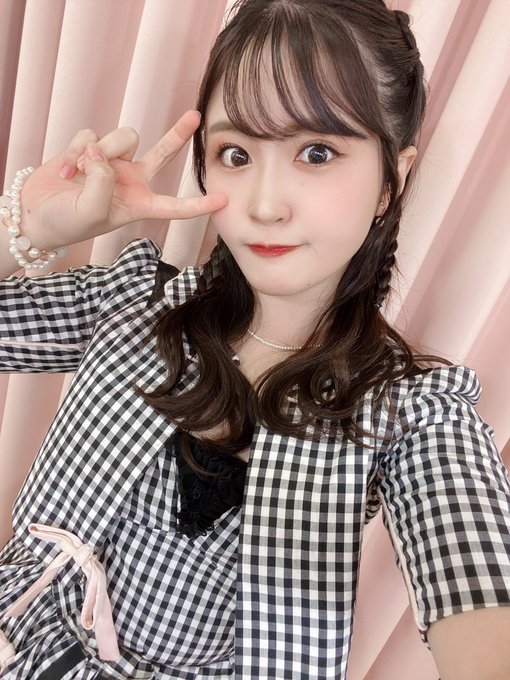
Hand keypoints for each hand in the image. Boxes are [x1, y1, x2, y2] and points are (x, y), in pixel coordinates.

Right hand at [20, 111, 226, 249]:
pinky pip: (92, 135)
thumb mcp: (90, 213)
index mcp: (138, 205)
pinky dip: (77, 150)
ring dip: (99, 151)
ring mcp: (112, 162)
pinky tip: (66, 169)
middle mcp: (130, 181)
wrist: (36, 213)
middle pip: (163, 153)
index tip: (223, 200)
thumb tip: (103, 154)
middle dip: (178, 134)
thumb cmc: (66, 223)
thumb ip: (103, 183)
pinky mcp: (92, 148)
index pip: (174, 205)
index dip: (199, 204)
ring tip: (77, 173)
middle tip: (195, 116)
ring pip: (121, 139)